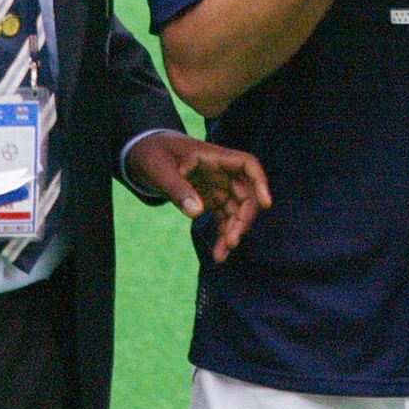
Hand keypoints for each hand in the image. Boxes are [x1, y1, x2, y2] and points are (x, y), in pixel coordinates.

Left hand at [125, 132, 270, 261]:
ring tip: (221, 256)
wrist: (142, 153)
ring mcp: (217, 186)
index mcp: (213, 157)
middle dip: (243, 219)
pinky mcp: (210, 198)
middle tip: (232, 242)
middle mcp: (221, 172)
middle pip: (246, 194)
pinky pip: (224, 217)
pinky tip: (218, 253)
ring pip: (236, 210)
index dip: (260, 182)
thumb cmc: (152, 154)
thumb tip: (197, 213)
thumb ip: (177, 189)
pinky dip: (223, 234)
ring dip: (233, 232)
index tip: (266, 204)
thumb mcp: (159, 169)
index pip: (247, 164)